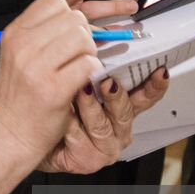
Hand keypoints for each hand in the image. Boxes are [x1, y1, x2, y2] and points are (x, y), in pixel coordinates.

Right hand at [0, 0, 102, 161]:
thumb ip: (41, 33)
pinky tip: (82, 83)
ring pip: (84, 38)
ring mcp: (37, 67)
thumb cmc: (19, 95)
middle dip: (84, 36)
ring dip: (90, 53)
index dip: (69, 18)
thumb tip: (79, 20)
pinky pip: (89, 64)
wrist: (9, 135)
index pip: (55, 1)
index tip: (66, 38)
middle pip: (74, 18)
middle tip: (76, 57)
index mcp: (15, 33)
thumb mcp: (19, 55)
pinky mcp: (54, 89)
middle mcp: (22, 45)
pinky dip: (93, 72)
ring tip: (79, 69)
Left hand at [39, 67, 169, 173]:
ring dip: (90, 106)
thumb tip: (104, 34)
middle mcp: (118, 126)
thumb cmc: (59, 106)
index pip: (146, 94)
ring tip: (80, 92)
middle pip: (126, 109)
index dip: (155, 84)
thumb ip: (96, 61)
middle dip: (116, 95)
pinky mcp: (88, 159)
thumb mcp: (80, 79)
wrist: (35, 136)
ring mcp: (105, 144)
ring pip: (102, 124)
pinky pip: (80, 138)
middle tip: (107, 81)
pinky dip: (70, 123)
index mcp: (122, 105)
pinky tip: (63, 113)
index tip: (160, 71)